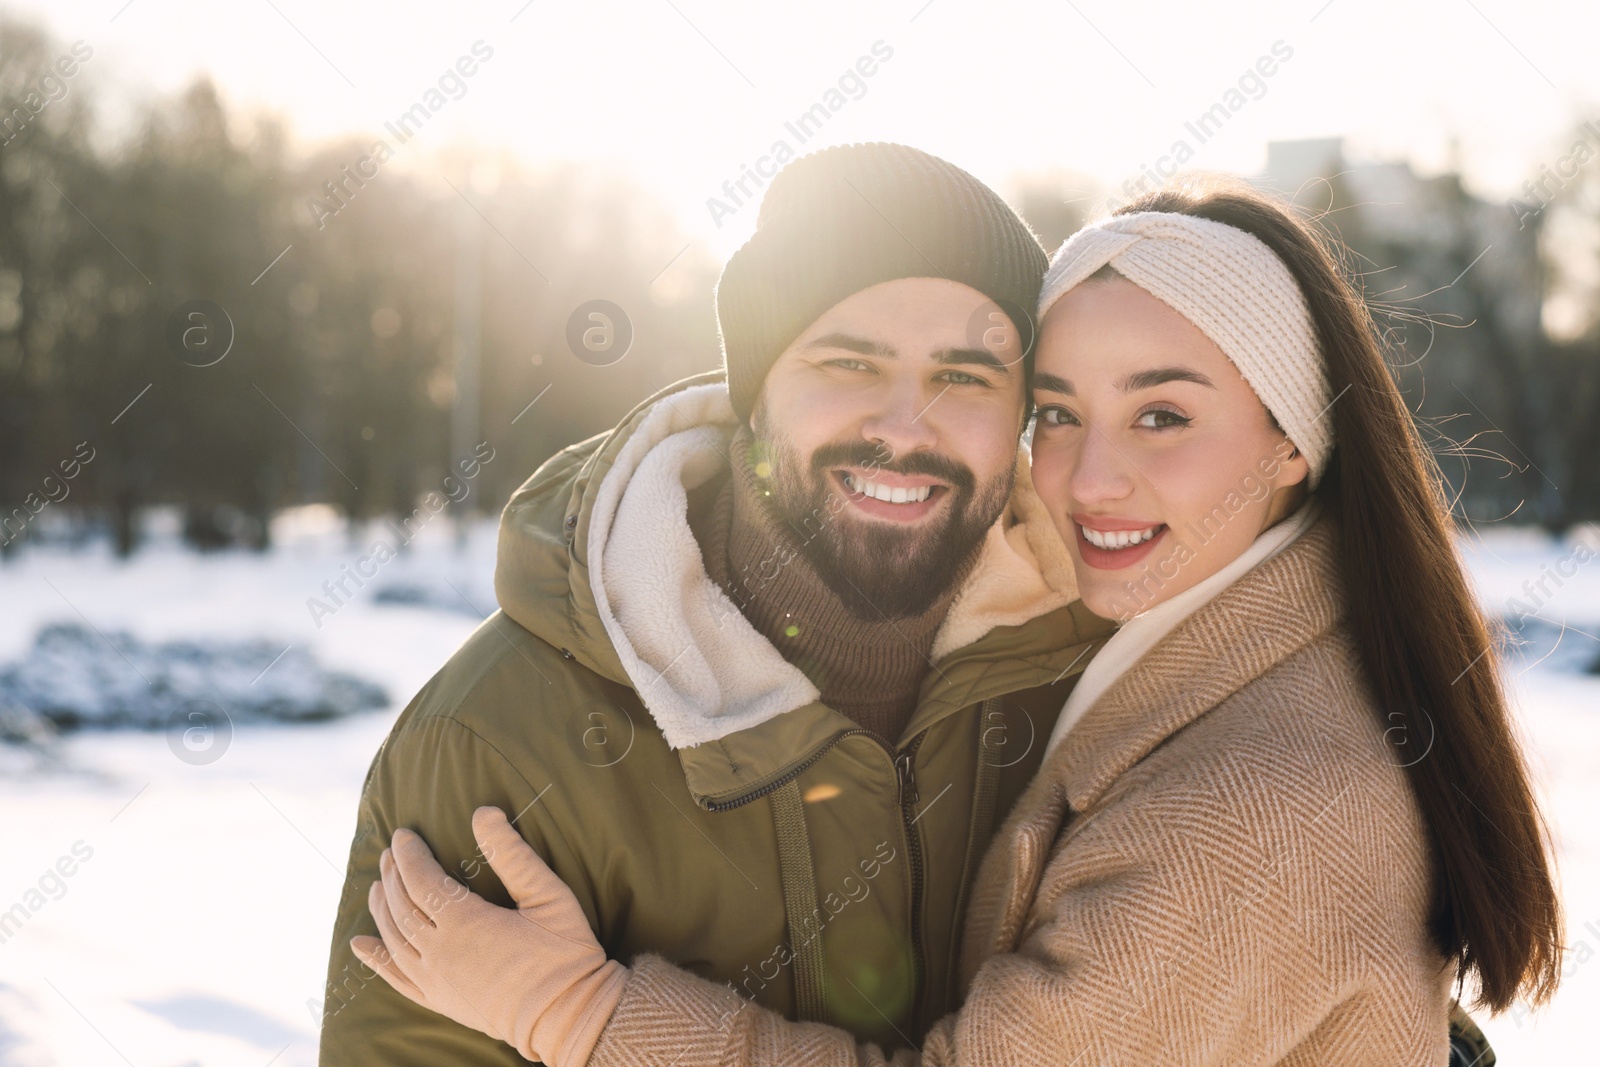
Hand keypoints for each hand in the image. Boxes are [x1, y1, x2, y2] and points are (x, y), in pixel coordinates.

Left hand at [351, 806, 626, 1066]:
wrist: (567, 1017)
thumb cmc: (565, 954)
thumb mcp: (549, 897)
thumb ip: (514, 855)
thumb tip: (483, 813)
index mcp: (466, 922)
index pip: (421, 879)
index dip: (409, 854)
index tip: (402, 834)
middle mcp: (440, 952)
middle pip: (402, 906)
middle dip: (392, 875)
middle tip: (390, 853)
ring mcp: (436, 980)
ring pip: (394, 938)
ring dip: (381, 908)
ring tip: (377, 885)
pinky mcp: (439, 1001)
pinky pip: (395, 978)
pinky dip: (375, 959)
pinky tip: (361, 945)